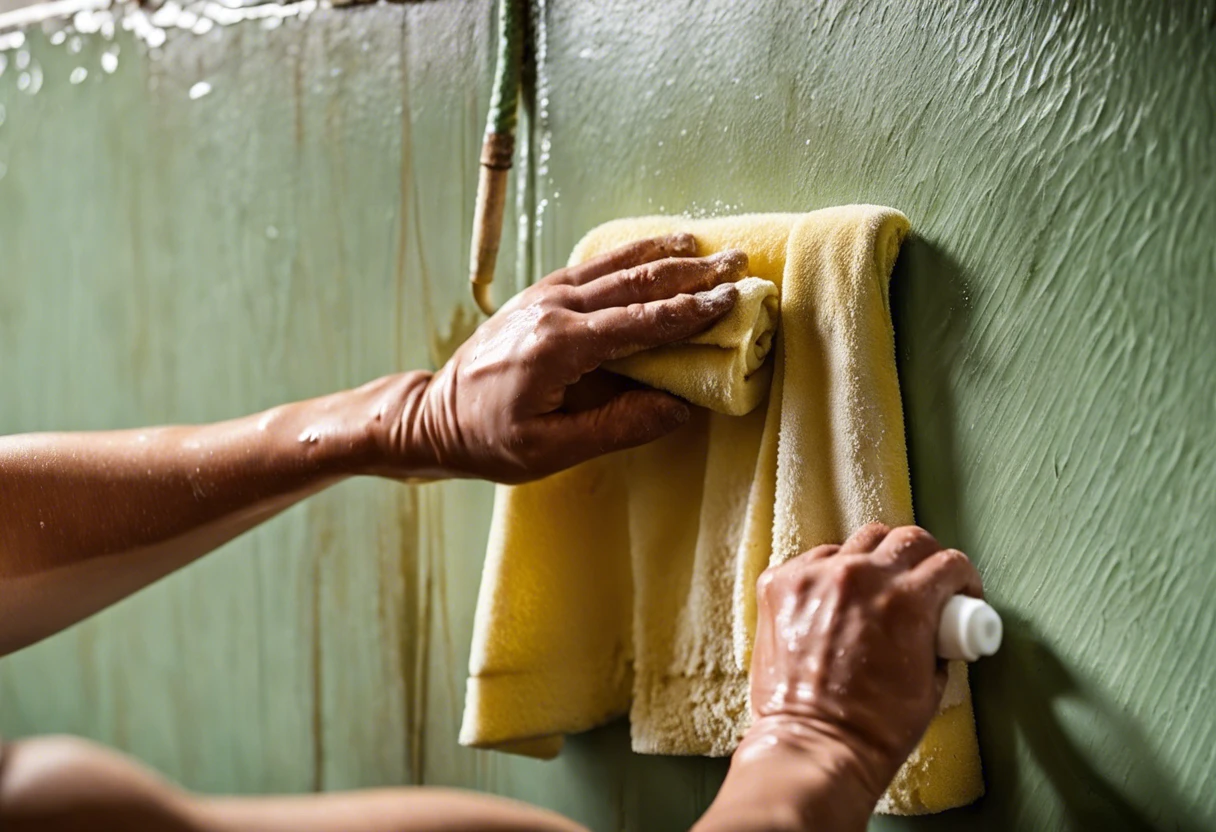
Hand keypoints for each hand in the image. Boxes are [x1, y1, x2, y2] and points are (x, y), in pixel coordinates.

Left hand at [365, 235, 746, 482]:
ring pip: (614, 267)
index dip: (690, 311)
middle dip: (691, 274)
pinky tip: (654, 248)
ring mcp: (542, 297)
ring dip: (664, 255)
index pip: (639, 323)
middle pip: (634, 284)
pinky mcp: (537, 296)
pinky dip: (628, 255)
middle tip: (738, 264)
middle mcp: (552, 310)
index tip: (732, 300)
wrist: (432, 418)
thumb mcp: (552, 450)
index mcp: (558, 348)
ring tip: (707, 246)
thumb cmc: (489, 441)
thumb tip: (678, 407)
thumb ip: (617, 426)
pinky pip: (591, 267)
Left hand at [744, 523, 982, 798]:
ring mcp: (814, 576)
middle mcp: (859, 576)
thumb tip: (938, 623)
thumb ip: (937, 639)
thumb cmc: (875, 728)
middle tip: (924, 583)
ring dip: (876, 561)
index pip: (948, 562)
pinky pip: (814, 561)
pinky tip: (835, 601)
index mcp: (905, 600)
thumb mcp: (931, 683)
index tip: (960, 592)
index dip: (962, 578)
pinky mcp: (779, 584)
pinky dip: (830, 574)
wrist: (813, 747)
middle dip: (924, 559)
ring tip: (875, 590)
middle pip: (906, 539)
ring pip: (858, 542)